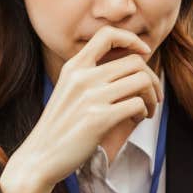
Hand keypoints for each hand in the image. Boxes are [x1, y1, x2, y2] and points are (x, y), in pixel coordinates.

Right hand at [0, 25, 161, 192]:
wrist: (40, 158)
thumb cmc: (60, 127)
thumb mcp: (69, 90)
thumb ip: (91, 75)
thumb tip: (128, 60)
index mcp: (74, 67)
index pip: (107, 35)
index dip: (131, 39)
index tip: (144, 52)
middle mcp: (82, 77)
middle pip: (135, 61)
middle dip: (151, 78)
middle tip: (153, 95)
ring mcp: (90, 97)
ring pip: (141, 80)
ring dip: (151, 96)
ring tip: (146, 109)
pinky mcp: (98, 119)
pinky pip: (137, 104)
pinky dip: (143, 111)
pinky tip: (137, 119)